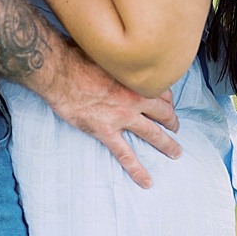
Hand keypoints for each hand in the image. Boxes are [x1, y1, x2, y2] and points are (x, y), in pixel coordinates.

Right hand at [42, 44, 181, 189]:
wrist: (60, 72)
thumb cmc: (80, 57)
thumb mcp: (109, 54)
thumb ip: (121, 62)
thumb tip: (123, 55)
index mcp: (136, 78)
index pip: (162, 91)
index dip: (167, 98)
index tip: (167, 103)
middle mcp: (135, 98)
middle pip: (163, 112)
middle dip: (172, 121)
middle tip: (176, 127)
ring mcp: (122, 117)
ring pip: (152, 134)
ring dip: (166, 144)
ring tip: (176, 152)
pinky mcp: (106, 131)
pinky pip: (125, 155)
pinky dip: (137, 170)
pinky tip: (146, 181)